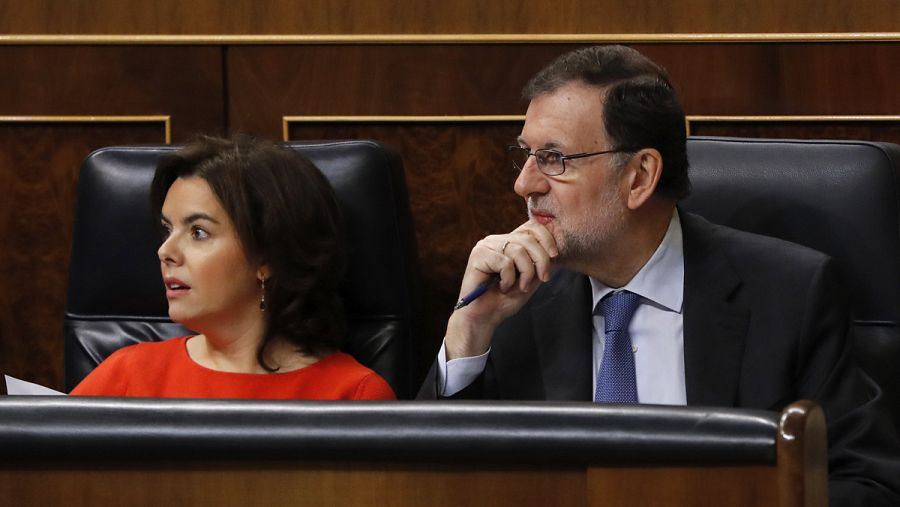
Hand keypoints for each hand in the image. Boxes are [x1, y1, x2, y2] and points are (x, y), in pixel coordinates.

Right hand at [445, 220, 557, 358]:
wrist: (484, 318)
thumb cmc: (505, 300)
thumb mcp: (530, 279)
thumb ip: (539, 263)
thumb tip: (553, 249)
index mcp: (508, 242)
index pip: (531, 227)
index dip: (547, 238)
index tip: (554, 256)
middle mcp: (495, 240)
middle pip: (528, 238)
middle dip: (541, 260)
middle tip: (543, 279)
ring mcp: (485, 246)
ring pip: (518, 251)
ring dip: (525, 273)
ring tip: (518, 287)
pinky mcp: (478, 255)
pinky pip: (505, 263)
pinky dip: (508, 280)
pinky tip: (501, 287)